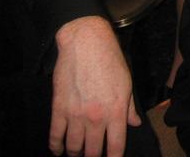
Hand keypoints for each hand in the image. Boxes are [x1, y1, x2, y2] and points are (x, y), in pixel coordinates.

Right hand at [50, 16, 139, 156]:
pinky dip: (55, 146)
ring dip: (75, 154)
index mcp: (116, 111)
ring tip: (77, 155)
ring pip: (73, 147)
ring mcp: (76, 114)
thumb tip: (134, 124)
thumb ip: (129, 107)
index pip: (115, 146)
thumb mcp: (126, 83)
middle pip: (93, 151)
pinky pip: (55, 135)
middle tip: (93, 156)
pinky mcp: (59, 108)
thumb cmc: (111, 61)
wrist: (86, 44)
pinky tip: (58, 150)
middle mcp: (96, 117)